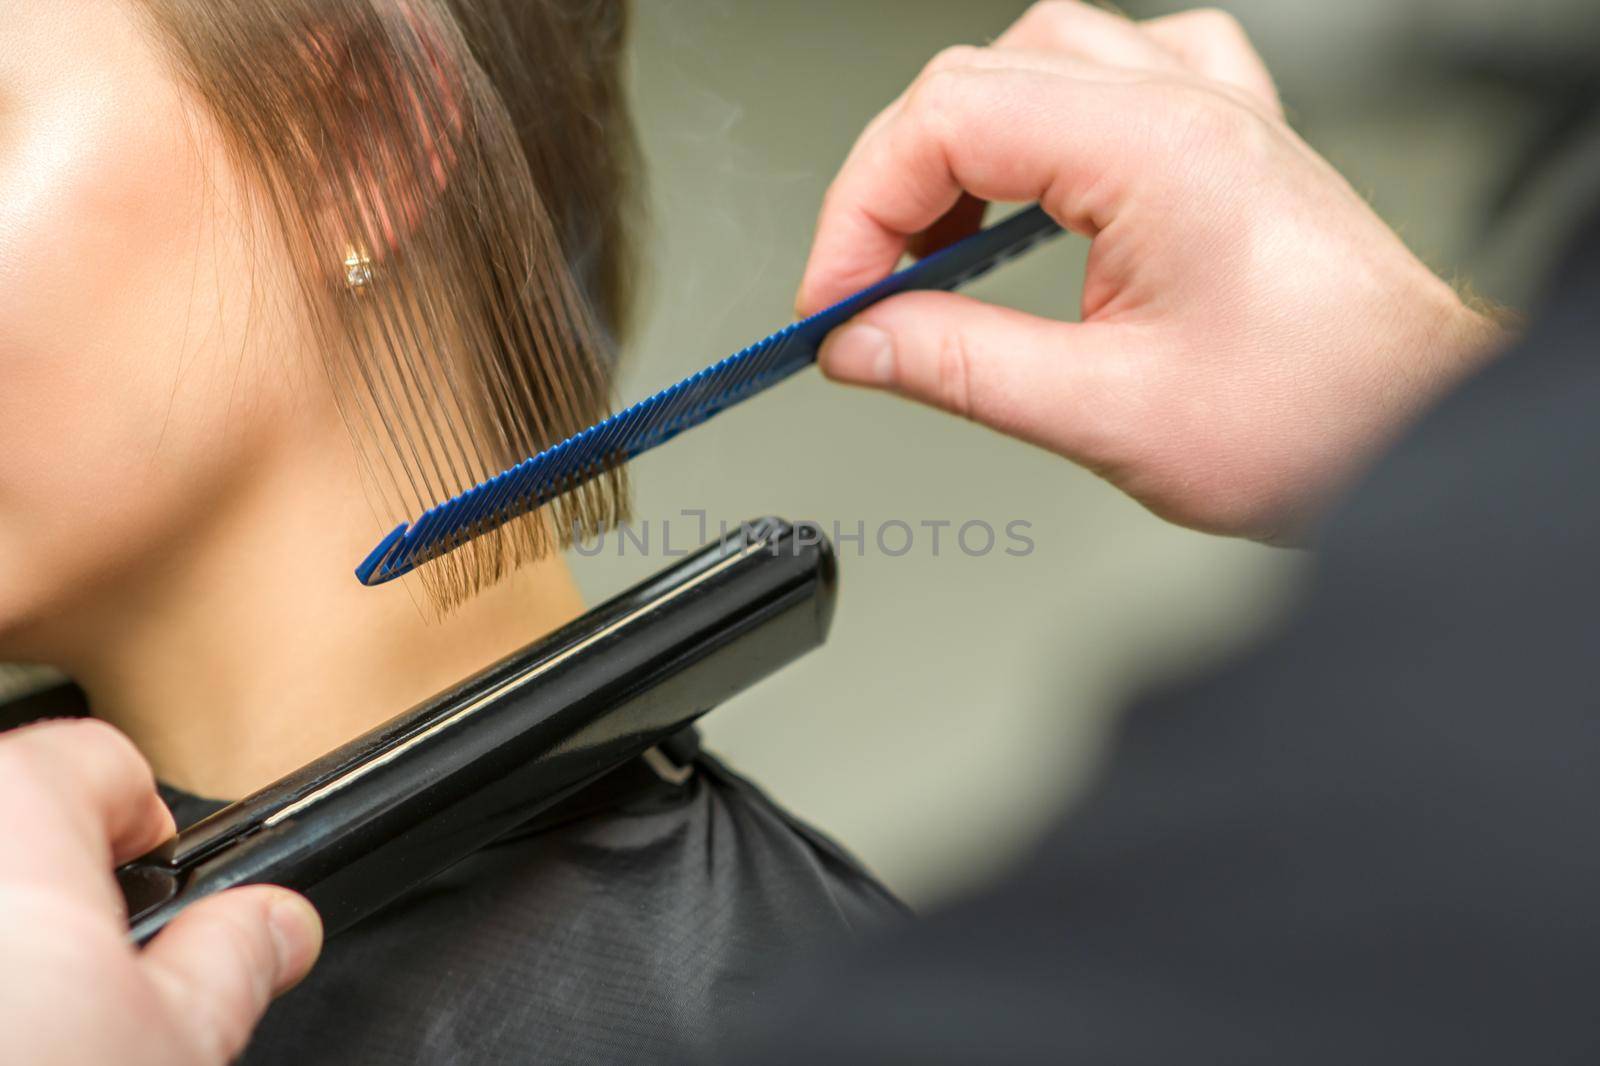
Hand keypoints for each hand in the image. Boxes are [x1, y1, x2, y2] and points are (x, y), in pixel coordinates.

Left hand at [0, 719, 321, 1065]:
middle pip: (19, 814)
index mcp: (12, 810)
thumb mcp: (171, 1042)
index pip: (102, 759)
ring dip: (8, 923)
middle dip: (61, 882)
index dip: (151, 831)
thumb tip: (278, 926)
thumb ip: (235, 955)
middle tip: (86, 977)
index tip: (156, 898)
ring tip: (26, 1017)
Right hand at [799, 2, 1506, 541]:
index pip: (947, 122)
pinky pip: (1116, 73)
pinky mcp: (1222, 141)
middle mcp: (1184, 106)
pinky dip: (1047, 122)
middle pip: (975, 81)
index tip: (834, 298)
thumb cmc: (1317, 420)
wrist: (1419, 428)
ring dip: (962, 145)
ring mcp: (1208, 113)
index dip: (860, 211)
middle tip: (867, 288)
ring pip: (1036, 59)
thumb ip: (960, 366)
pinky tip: (1038, 184)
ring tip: (934, 242)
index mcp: (1156, 148)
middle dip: (895, 186)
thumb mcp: (1107, 412)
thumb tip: (858, 340)